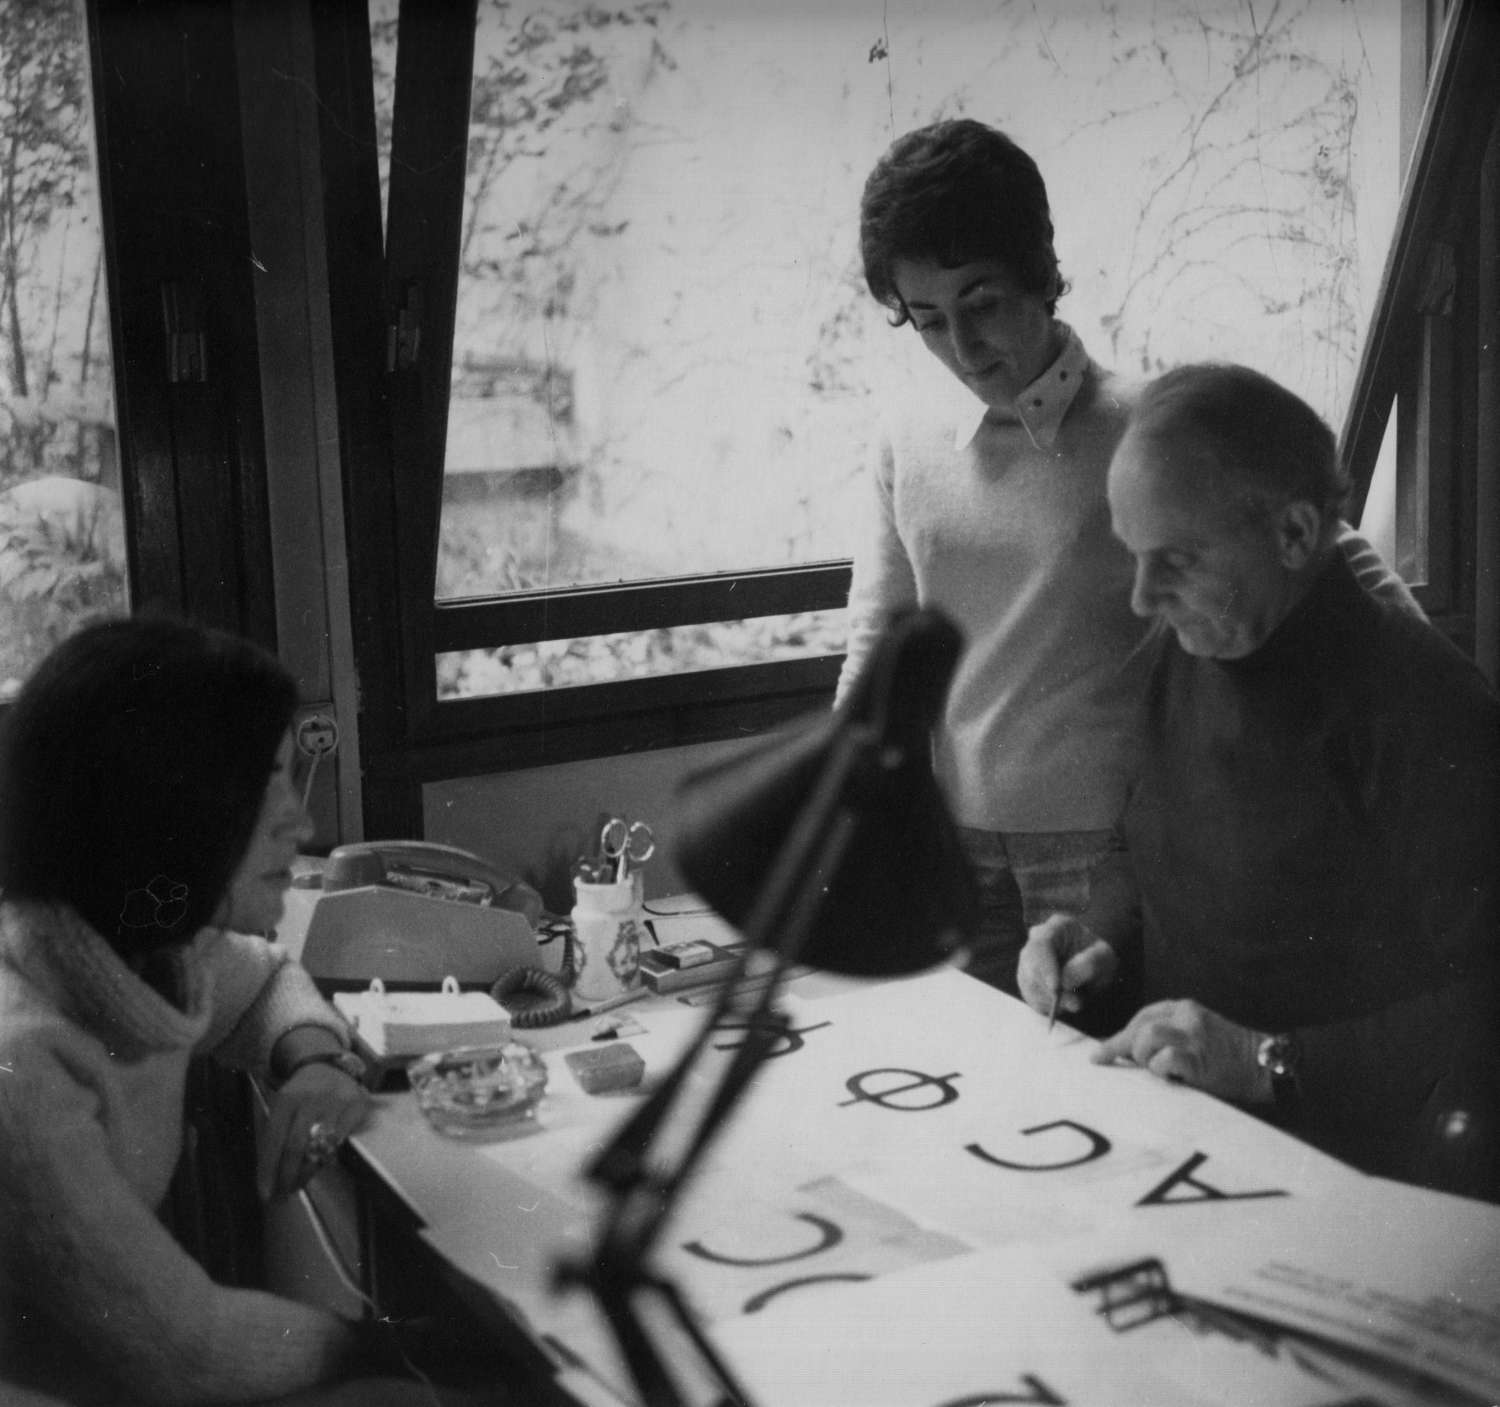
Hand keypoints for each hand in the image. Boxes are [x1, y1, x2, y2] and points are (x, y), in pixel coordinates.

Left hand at [258, 1061, 373, 1199]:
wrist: (328, 1066)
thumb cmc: (300, 1093)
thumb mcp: (282, 1106)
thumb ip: (276, 1135)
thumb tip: (268, 1175)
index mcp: (286, 1099)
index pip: (274, 1140)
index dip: (268, 1169)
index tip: (264, 1193)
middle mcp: (311, 1099)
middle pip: (296, 1146)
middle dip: (287, 1175)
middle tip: (283, 1194)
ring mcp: (336, 1102)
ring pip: (320, 1146)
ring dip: (307, 1171)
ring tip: (299, 1182)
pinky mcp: (357, 1105)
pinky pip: (340, 1141)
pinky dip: (328, 1156)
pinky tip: (320, 1162)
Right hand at [1017, 912, 1117, 1019]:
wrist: (1094, 963)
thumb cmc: (1099, 956)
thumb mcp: (1105, 956)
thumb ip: (1089, 965)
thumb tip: (1065, 982)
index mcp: (1056, 927)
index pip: (1040, 944)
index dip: (1045, 966)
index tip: (1055, 987)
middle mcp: (1035, 941)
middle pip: (1029, 966)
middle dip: (1049, 989)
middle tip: (1075, 1003)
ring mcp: (1028, 961)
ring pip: (1029, 984)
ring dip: (1051, 1000)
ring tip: (1076, 1001)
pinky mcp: (1028, 981)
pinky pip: (1032, 997)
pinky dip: (1048, 1006)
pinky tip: (1065, 1004)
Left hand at [1092, 999, 1270, 1103]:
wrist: (1265, 1064)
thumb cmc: (1228, 1056)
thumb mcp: (1197, 1033)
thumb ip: (1168, 1035)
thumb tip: (1128, 1052)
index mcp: (1184, 1008)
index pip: (1142, 1016)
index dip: (1120, 1035)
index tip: (1102, 1053)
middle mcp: (1187, 1016)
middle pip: (1139, 1026)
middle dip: (1122, 1047)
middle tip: (1117, 1063)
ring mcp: (1194, 1036)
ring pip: (1147, 1037)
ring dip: (1143, 1058)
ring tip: (1156, 1071)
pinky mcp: (1200, 1058)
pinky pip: (1167, 1060)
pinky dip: (1161, 1070)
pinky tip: (1170, 1077)